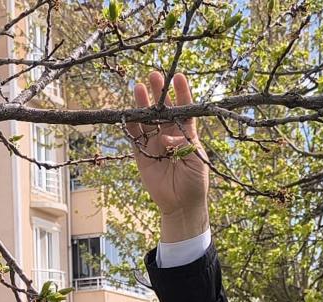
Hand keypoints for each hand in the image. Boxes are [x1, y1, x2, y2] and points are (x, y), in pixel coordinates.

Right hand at [126, 71, 209, 241]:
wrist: (181, 204)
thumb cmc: (195, 182)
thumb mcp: (196, 159)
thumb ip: (183, 144)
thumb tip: (167, 136)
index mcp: (186, 134)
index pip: (184, 109)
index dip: (181, 93)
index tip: (178, 77)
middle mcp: (169, 135)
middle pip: (162, 110)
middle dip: (158, 93)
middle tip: (153, 75)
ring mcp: (154, 144)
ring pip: (146, 120)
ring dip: (142, 105)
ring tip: (139, 88)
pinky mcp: (142, 156)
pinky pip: (134, 138)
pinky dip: (130, 126)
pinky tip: (127, 112)